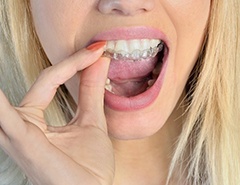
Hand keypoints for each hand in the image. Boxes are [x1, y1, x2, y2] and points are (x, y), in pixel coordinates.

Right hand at [0, 45, 113, 184]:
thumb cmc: (88, 167)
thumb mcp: (91, 121)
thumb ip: (91, 90)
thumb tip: (99, 60)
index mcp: (36, 121)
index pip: (53, 78)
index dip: (76, 62)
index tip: (100, 50)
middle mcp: (23, 125)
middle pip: (43, 81)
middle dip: (67, 64)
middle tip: (96, 48)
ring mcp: (20, 134)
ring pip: (16, 95)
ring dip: (21, 77)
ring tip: (30, 52)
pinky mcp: (24, 143)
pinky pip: (6, 118)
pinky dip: (0, 105)